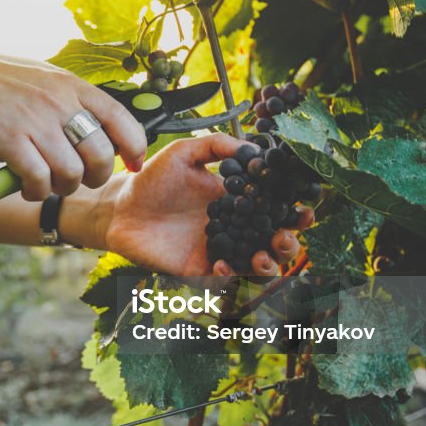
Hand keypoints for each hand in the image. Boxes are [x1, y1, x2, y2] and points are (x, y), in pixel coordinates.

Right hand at [0, 41, 147, 200]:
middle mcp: (60, 102)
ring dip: (62, 187)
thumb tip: (100, 131)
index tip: (133, 164)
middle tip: (78, 179)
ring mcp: (35, 121)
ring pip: (72, 174)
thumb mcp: (44, 79)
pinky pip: (39, 180)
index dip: (135, 148)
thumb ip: (71, 101)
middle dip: (94, 176)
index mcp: (73, 86)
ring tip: (46, 182)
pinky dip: (36, 191)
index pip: (123, 119)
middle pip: (101, 155)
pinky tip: (26, 186)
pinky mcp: (9, 141)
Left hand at [100, 134, 312, 276]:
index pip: (274, 207)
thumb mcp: (184, 153)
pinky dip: (229, 275)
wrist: (120, 207)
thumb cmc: (152, 179)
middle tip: (287, 237)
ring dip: (268, 264)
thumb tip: (253, 147)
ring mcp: (218, 249)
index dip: (294, 210)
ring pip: (255, 264)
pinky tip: (222, 265)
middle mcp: (234, 227)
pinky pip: (223, 279)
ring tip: (264, 257)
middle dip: (289, 242)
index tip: (306, 208)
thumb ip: (216, 146)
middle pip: (274, 241)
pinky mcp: (199, 269)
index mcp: (237, 199)